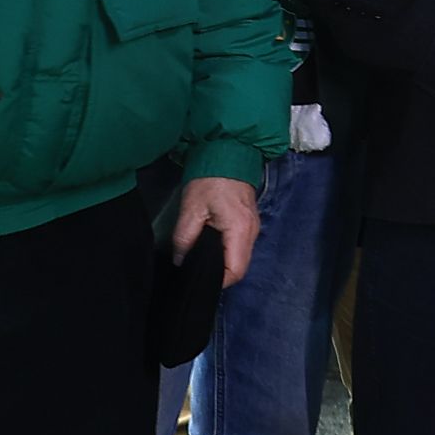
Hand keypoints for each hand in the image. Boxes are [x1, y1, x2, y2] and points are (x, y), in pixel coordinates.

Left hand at [173, 175, 259, 289]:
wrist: (229, 153)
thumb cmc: (211, 179)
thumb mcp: (191, 208)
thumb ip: (184, 237)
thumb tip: (180, 260)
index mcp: (239, 230)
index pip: (236, 270)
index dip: (219, 281)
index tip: (199, 279)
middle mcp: (252, 232)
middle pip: (240, 267)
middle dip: (220, 275)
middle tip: (197, 272)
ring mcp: (254, 228)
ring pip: (241, 258)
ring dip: (224, 264)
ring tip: (201, 261)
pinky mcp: (249, 223)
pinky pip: (241, 247)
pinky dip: (227, 253)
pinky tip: (211, 249)